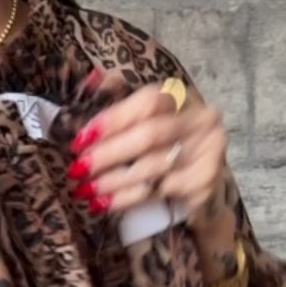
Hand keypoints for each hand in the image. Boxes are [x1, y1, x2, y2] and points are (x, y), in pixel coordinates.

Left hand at [66, 66, 232, 259]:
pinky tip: (104, 204)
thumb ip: (118, 97)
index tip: (80, 139)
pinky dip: (126, 199)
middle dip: (107, 155)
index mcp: (182, 96)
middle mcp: (201, 119)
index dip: (113, 119)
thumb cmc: (162, 146)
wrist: (198, 183)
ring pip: (151, 167)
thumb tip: (88, 82)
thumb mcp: (142, 118)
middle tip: (77, 170)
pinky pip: (157, 191)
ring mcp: (208, 151)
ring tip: (85, 190)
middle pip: (149, 136)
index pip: (148, 102)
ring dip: (112, 181)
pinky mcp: (204, 182)